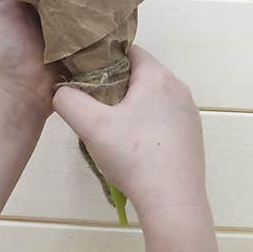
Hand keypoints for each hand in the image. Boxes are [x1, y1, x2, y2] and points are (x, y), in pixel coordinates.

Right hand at [51, 45, 207, 223]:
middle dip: (115, 84)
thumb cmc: (134, 157)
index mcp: (158, 76)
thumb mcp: (90, 125)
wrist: (172, 201)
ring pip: (151, 97)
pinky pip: (163, 117)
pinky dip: (146, 123)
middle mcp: (178, 88)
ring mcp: (188, 113)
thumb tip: (61, 91)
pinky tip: (133, 146)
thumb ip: (67, 99)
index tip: (85, 76)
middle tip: (94, 104)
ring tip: (111, 128)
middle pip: (139, 74)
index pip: (127, 50)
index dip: (103, 58)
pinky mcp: (191, 134)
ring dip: (131, 106)